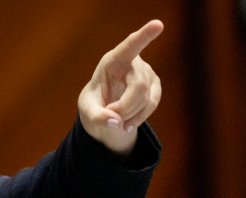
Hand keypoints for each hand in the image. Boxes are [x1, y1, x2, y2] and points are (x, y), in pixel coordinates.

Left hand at [78, 20, 163, 155]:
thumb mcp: (87, 111)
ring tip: (115, 120)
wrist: (104, 111)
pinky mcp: (155, 86)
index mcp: (113, 60)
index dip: (144, 35)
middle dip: (125, 107)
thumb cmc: (93, 104)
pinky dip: (139, 117)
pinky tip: (127, 125)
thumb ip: (97, 117)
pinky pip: (152, 103)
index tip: (158, 24)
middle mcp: (133, 62)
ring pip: (145, 97)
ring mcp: (146, 73)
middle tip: (110, 117)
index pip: (130, 45)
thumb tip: (117, 123)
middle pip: (139, 86)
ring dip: (129, 114)